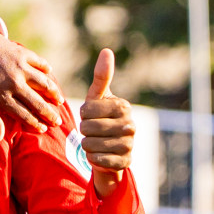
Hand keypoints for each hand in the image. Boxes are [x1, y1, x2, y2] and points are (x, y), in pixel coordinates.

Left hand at [0, 28, 64, 140]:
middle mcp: (15, 83)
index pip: (24, 115)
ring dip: (54, 93)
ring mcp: (20, 66)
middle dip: (50, 114)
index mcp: (2, 96)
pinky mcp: (21, 52)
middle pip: (38, 102)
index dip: (36, 124)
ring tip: (60, 101)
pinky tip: (50, 74)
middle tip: (58, 121)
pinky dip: (46, 69)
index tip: (44, 129)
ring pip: (44, 83)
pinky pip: (39, 62)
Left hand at [79, 48, 134, 197]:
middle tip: (94, 131)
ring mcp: (130, 144)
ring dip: (87, 145)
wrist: (111, 150)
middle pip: (86, 128)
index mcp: (123, 106)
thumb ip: (101, 77)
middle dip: (84, 131)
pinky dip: (92, 158)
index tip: (92, 116)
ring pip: (89, 144)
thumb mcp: (98, 98)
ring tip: (97, 142)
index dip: (83, 115)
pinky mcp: (125, 162)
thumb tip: (106, 50)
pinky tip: (100, 154)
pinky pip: (96, 159)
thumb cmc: (101, 118)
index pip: (86, 110)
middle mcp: (130, 125)